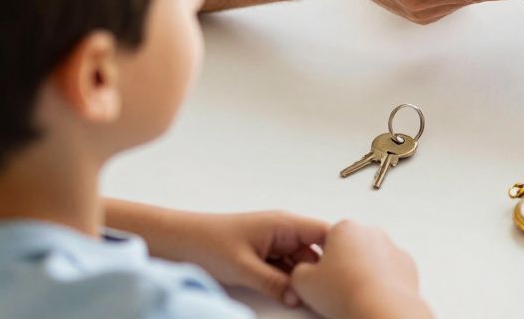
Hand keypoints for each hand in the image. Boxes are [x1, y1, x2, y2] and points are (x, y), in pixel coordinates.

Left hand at [139, 210, 327, 306]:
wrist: (178, 241)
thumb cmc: (208, 244)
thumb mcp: (244, 268)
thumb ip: (274, 283)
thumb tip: (299, 298)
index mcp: (284, 224)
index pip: (325, 234)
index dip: (339, 252)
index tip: (345, 274)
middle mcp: (284, 231)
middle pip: (315, 253)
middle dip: (320, 273)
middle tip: (325, 295)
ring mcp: (275, 242)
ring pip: (300, 263)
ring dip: (303, 279)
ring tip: (310, 298)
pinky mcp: (265, 254)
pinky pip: (285, 268)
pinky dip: (289, 281)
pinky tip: (292, 294)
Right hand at [291, 221, 430, 318]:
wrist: (380, 308)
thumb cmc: (344, 292)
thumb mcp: (303, 282)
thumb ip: (300, 271)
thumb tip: (304, 272)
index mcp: (344, 228)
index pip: (327, 241)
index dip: (321, 262)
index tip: (321, 279)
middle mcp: (371, 232)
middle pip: (351, 248)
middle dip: (344, 265)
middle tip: (336, 289)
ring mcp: (392, 247)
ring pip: (371, 260)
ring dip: (363, 273)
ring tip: (355, 295)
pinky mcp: (407, 264)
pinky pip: (389, 272)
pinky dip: (382, 282)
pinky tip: (373, 297)